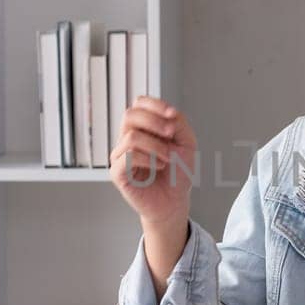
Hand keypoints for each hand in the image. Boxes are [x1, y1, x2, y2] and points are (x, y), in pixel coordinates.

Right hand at [110, 96, 197, 225]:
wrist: (175, 200)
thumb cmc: (178, 172)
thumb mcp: (187, 142)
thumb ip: (178, 122)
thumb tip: (168, 111)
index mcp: (143, 128)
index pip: (139, 104)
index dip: (155, 105)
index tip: (172, 115)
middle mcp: (128, 138)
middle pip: (130, 115)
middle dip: (154, 122)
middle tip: (171, 135)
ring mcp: (120, 155)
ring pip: (131, 137)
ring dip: (156, 146)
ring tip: (167, 158)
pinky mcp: (117, 173)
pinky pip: (127, 157)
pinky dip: (148, 160)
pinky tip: (159, 167)